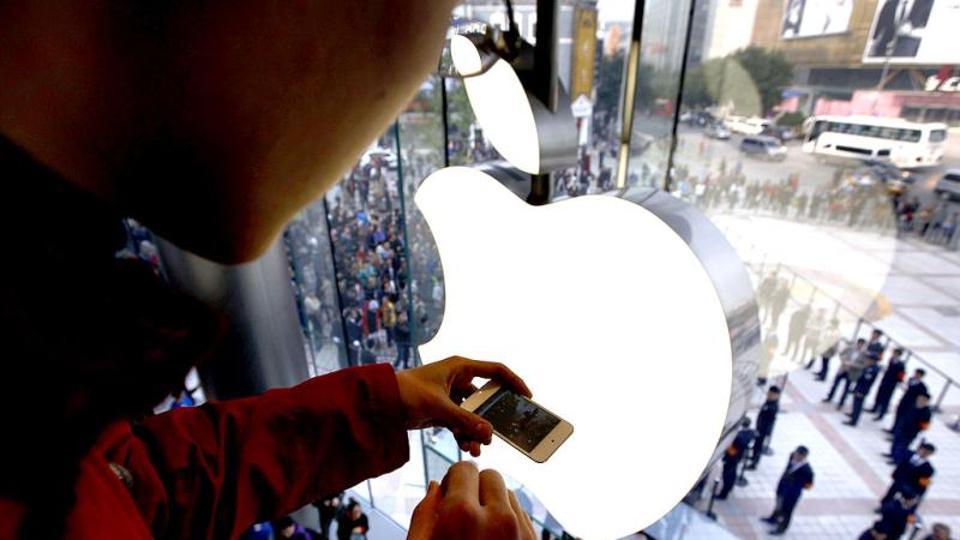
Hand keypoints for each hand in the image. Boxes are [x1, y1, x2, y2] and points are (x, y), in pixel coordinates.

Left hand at [396, 356, 530, 456]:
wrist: (378, 404)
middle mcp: (458, 379)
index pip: (496, 371)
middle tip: (501, 433)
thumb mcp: (438, 407)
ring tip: (478, 448)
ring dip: (477, 431)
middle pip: (485, 398)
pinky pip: (461, 424)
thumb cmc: (405, 392)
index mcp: (460, 367)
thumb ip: (464, 421)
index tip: (527, 397)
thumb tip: (489, 435)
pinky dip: (464, 435)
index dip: (514, 382)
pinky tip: (467, 448)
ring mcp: (450, 396)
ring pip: (473, 415)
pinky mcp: (442, 411)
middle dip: (492, 418)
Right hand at [408, 462, 535, 539]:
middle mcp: (497, 520)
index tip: (450, 499)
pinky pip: (523, 517)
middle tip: (465, 514)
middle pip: (491, 475)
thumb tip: (437, 487)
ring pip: (509, 494)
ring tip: (480, 532)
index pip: (464, 469)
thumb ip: (424, 514)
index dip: (453, 483)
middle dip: (476, 489)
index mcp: (462, 515)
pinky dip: (509, 522)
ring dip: (494, 505)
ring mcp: (520, 533)